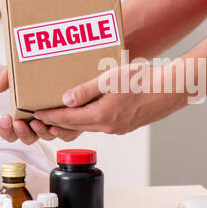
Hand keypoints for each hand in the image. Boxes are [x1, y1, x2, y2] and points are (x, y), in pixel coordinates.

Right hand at [0, 66, 81, 144]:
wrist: (68, 68)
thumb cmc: (40, 74)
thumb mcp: (19, 72)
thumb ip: (6, 77)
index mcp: (24, 115)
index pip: (10, 132)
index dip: (5, 130)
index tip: (6, 118)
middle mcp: (38, 122)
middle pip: (27, 138)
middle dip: (21, 132)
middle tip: (18, 122)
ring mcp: (54, 123)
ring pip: (46, 137)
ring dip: (39, 131)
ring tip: (35, 121)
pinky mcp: (72, 121)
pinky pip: (67, 134)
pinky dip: (61, 132)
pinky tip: (54, 124)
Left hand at [31, 60, 189, 135]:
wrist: (171, 90)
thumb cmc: (143, 81)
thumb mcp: (110, 79)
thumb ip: (86, 90)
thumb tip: (65, 99)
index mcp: (102, 116)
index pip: (68, 119)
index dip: (50, 116)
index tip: (35, 114)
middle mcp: (109, 126)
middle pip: (76, 126)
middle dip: (57, 122)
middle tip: (40, 116)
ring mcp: (118, 127)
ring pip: (89, 125)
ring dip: (72, 120)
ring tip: (59, 112)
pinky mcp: (126, 124)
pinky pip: (101, 123)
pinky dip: (88, 118)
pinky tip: (86, 109)